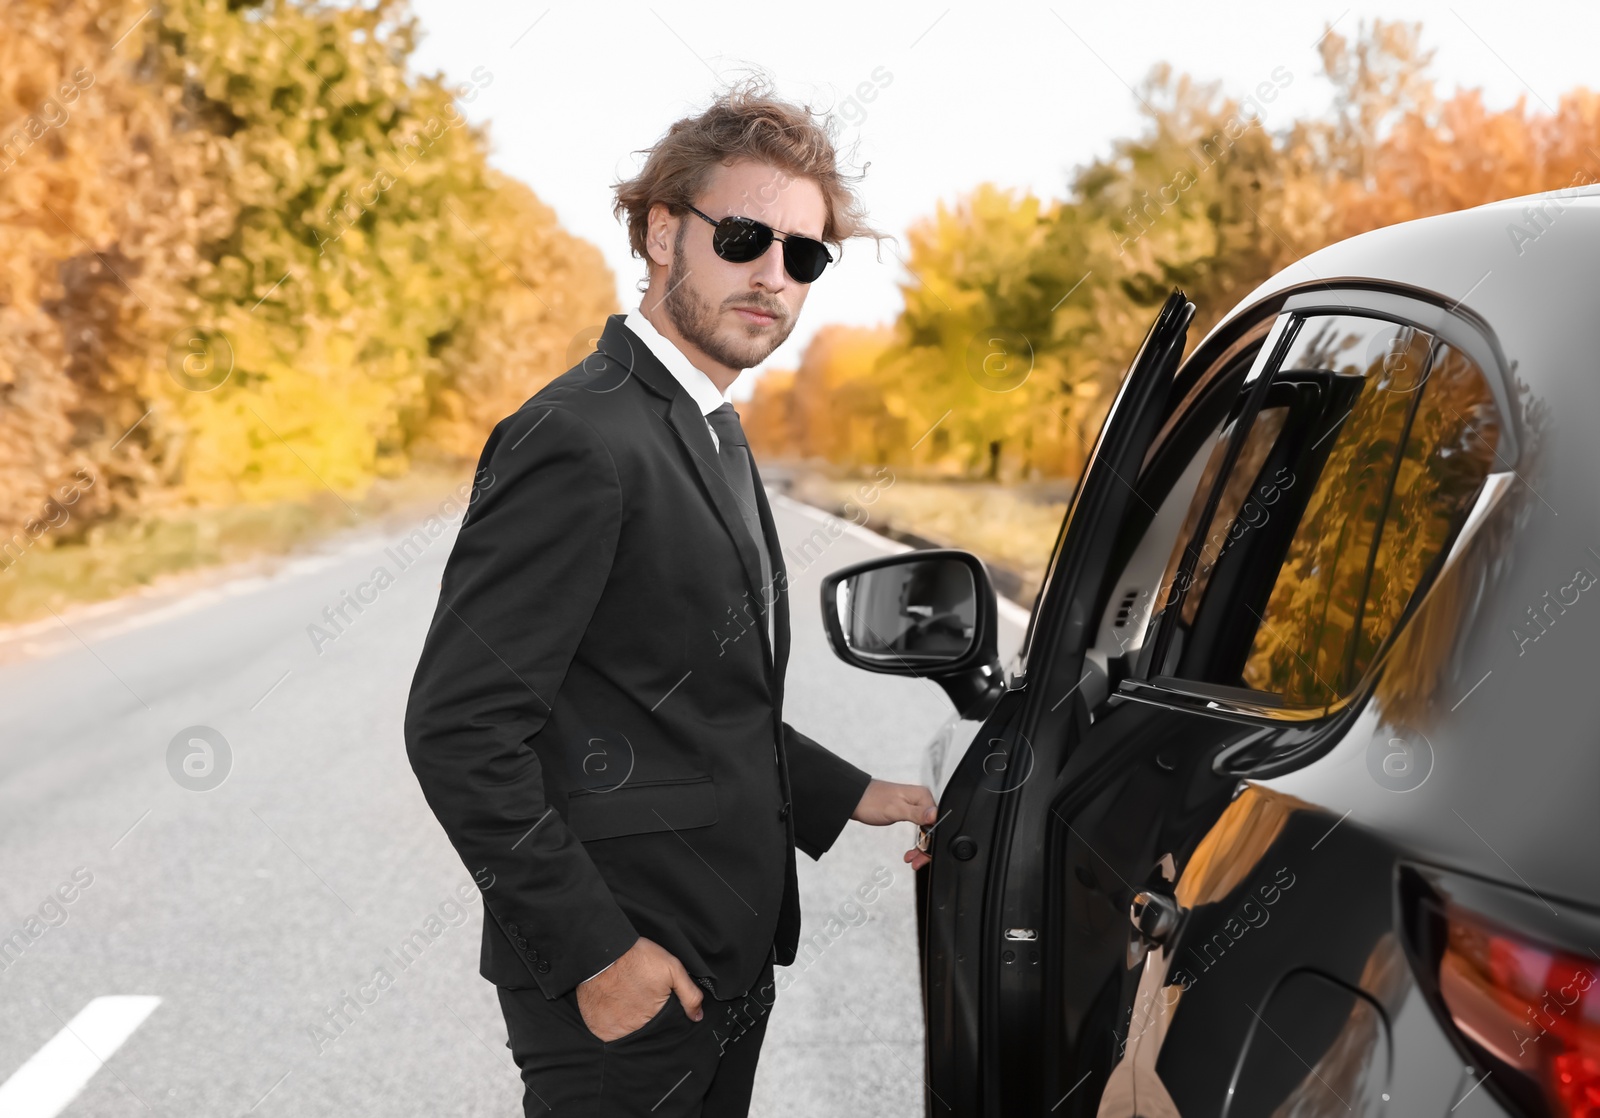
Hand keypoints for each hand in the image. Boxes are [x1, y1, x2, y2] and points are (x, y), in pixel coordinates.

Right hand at [575, 936, 703, 1041]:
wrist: (603, 951)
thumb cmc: (638, 958)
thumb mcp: (672, 968)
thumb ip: (689, 994)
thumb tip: (697, 1016)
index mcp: (656, 1018)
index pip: (664, 1026)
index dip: (661, 1013)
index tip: (654, 998)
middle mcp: (636, 1030)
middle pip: (646, 1030)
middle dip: (645, 1017)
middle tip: (638, 995)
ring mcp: (616, 1031)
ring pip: (627, 1032)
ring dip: (628, 1020)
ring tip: (626, 998)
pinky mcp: (599, 1028)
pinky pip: (609, 1032)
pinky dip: (611, 1022)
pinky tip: (613, 1005)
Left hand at [851, 778, 938, 870]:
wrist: (855, 798)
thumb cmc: (872, 801)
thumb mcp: (896, 809)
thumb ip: (917, 813)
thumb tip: (935, 815)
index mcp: (923, 796)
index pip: (938, 822)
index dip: (933, 841)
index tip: (925, 855)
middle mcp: (921, 800)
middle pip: (933, 828)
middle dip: (926, 848)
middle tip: (916, 862)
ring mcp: (915, 807)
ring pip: (926, 831)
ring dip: (921, 847)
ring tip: (912, 860)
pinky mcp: (908, 812)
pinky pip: (918, 829)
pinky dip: (916, 841)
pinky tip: (910, 852)